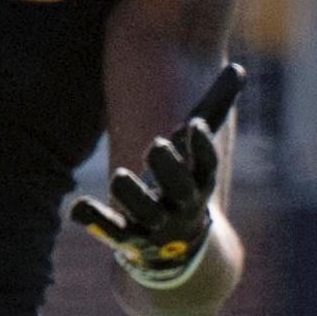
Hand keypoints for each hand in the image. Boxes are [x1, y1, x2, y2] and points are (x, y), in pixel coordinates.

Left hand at [69, 60, 246, 287]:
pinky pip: (112, 232)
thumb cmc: (184, 182)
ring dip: (132, 195)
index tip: (193, 124)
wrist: (177, 248)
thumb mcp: (197, 149)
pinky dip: (95, 220)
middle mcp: (182, 207)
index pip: (208, 166)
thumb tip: (238, 67)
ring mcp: (156, 226)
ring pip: (146, 213)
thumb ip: (213, 110)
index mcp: (200, 183)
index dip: (203, 147)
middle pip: (181, 191)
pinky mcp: (129, 240)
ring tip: (119, 175)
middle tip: (156, 144)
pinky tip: (78, 206)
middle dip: (169, 169)